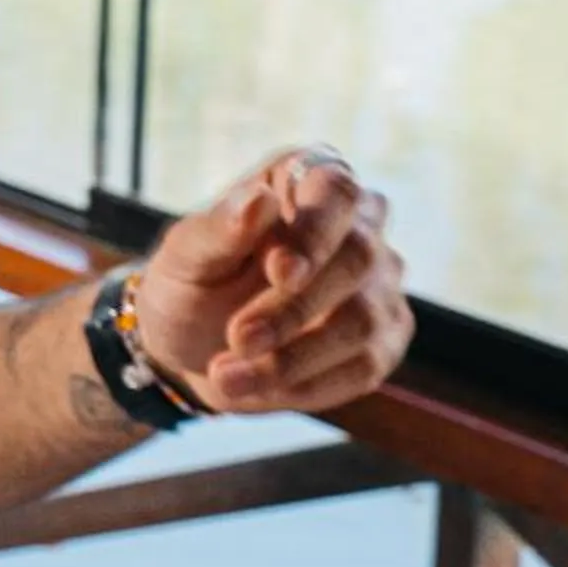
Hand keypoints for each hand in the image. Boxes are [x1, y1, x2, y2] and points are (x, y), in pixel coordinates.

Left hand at [136, 147, 412, 415]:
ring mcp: (379, 284)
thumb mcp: (184, 257)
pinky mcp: (383, 340)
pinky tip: (254, 387)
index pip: (337, 190)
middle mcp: (359, 225)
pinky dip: (305, 385)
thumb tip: (260, 199)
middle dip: (293, 308)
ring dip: (292, 357)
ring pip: (363, 320)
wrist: (190, 348)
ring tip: (226, 376)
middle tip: (237, 338)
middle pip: (357, 258)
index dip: (316, 232)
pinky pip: (363, 367)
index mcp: (309, 179)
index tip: (278, 272)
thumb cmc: (190, 284)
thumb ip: (219, 229)